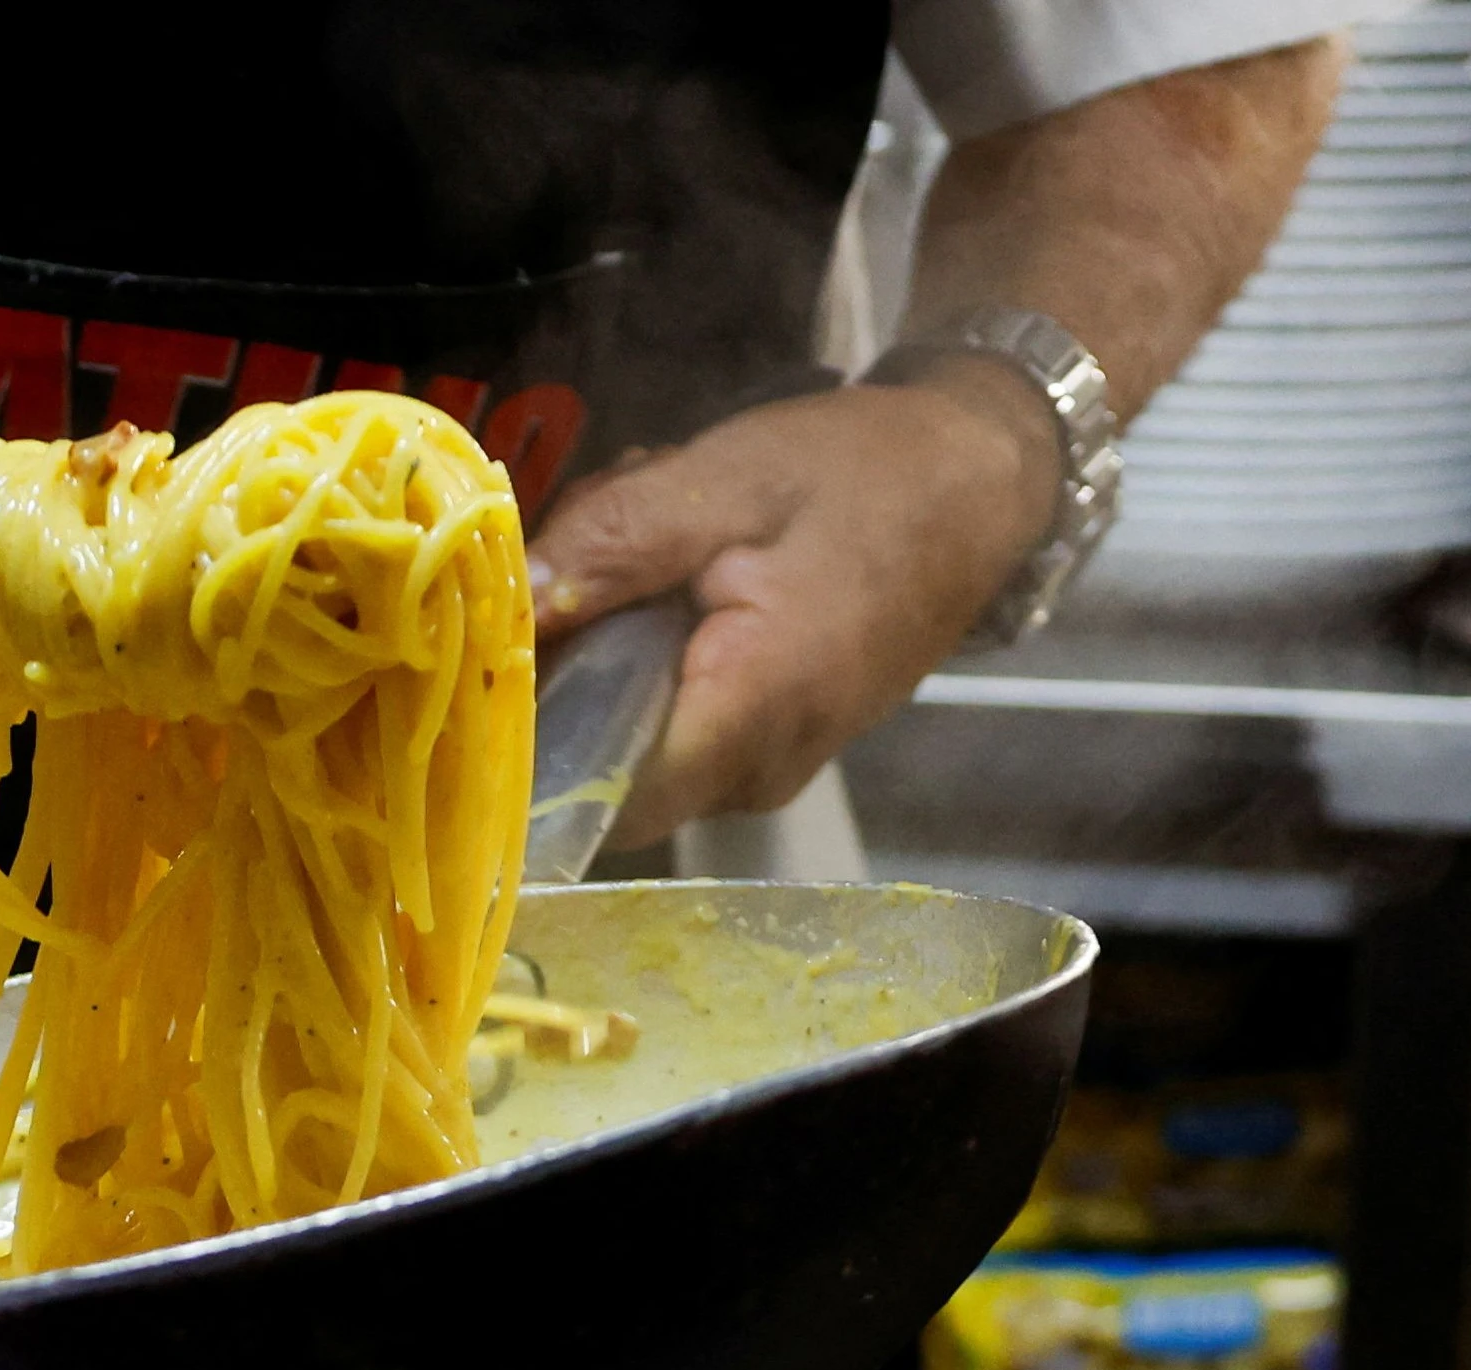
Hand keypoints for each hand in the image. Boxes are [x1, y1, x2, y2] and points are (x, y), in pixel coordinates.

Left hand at [527, 360, 1055, 846]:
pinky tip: (683, 560)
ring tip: (655, 525)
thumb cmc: (861, 472)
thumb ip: (609, 544)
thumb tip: (509, 605)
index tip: (491, 662)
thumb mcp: (724, 479)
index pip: (600, 795)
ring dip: (610, 633)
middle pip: (599, 754)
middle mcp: (761, 767)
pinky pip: (670, 717)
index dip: (527, 742)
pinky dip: (649, 643)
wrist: (979, 479)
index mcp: (753, 705)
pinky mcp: (770, 746)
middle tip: (598, 533)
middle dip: (571, 652)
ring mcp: (769, 765)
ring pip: (628, 732)